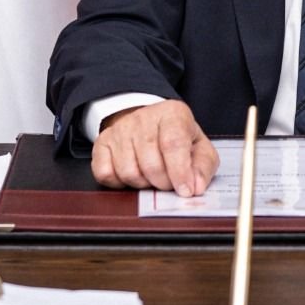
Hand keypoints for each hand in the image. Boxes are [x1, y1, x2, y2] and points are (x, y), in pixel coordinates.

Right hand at [92, 99, 217, 196]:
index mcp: (172, 113)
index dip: (180, 172)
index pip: (173, 144)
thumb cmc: (177, 139)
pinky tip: (132, 175)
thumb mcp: (199, 148)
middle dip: (162, 183)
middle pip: (151, 163)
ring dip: (142, 184)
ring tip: (151, 177)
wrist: (149, 124)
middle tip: (168, 183)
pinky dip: (119, 184)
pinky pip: (105, 174)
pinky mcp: (101, 143)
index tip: (185, 191)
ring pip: (128, 172)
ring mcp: (120, 129)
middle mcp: (143, 117)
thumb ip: (203, 167)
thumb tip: (196, 187)